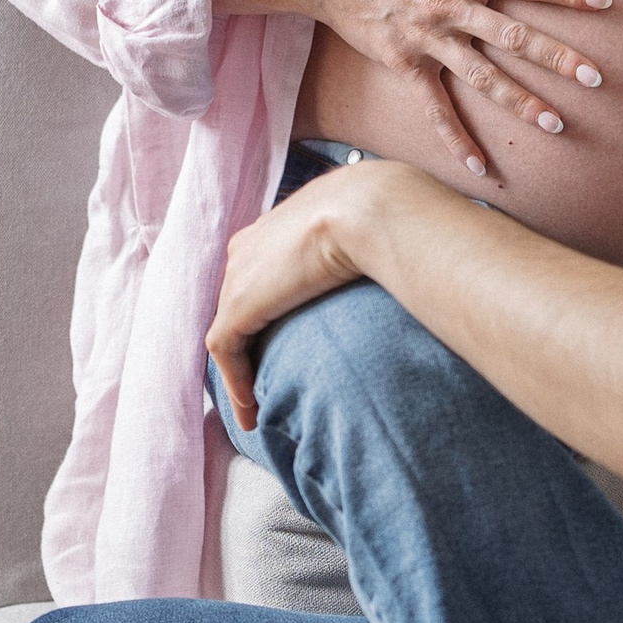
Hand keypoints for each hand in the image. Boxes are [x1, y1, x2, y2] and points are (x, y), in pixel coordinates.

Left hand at [207, 160, 408, 427]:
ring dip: (239, 373)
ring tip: (256, 411)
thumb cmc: (384, 215)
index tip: (282, 343)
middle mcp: (249, 248)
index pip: (259, 274)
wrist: (369, 209)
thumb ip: (361, 249)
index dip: (267, 311)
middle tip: (263, 383)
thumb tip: (395, 266)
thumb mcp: (366, 230)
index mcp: (277, 226)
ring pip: (229, 332)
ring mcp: (239, 275)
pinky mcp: (238, 304)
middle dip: (246, 345)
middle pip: (238, 304)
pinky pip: (227, 352)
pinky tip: (252, 412)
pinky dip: (235, 384)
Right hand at [243, 0, 614, 180]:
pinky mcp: (404, 65)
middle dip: (556, 57)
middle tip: (595, 78)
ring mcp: (426, 40)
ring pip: (482, 77)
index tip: (604, 2)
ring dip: (520, 102)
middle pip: (511, 36)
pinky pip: (433, 109)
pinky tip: (483, 168)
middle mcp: (447, 6)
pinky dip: (455, 139)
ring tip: (558, 124)